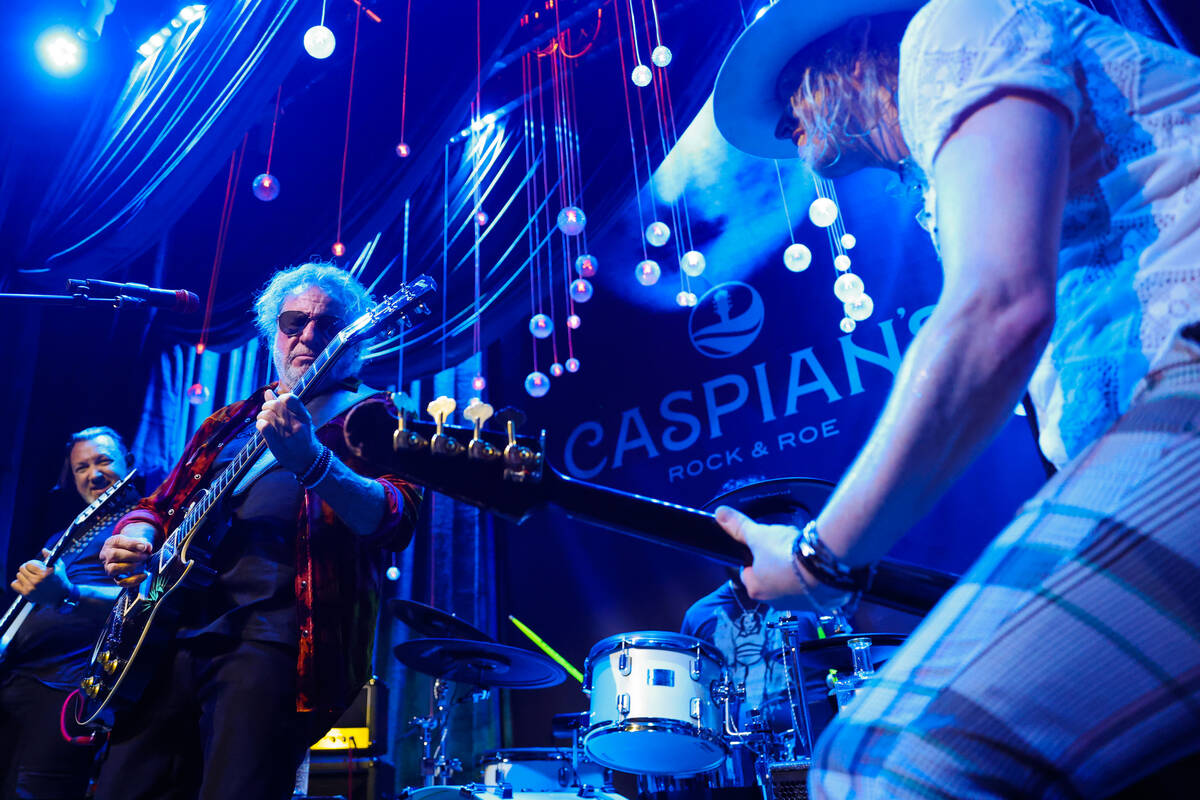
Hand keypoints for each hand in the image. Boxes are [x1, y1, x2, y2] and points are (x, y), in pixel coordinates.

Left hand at [10, 549, 72, 605]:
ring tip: (29, 576)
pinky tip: (24, 582)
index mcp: (45, 573)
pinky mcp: (27, 594)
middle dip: (26, 568)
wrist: (61, 596)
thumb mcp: (60, 566)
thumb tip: (44, 549)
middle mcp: (37, 581)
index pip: (29, 564)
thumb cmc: (61, 579)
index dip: (32, 563)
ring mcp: (31, 588)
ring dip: (23, 575)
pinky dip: (17, 582)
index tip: (35, 565)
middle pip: (22, 569)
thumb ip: (52, 556)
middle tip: (31, 570)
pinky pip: (14, 584)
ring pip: (18, 576)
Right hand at [100, 524, 155, 586]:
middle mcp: (106, 555)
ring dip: (130, 566)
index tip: (144, 547)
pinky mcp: (114, 577)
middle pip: (114, 555)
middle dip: (133, 556)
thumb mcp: (135, 540)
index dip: (133, 544)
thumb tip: (147, 548)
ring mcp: (108, 567)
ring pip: (113, 569)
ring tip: (142, 563)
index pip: (119, 542)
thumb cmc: (131, 546)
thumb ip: (142, 542)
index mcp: (111, 542)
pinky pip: (120, 582)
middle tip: (146, 556)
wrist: (127, 553)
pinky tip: (144, 575)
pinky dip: (133, 580)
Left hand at [257, 389, 320, 474]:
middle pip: (275, 405)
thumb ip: (285, 407)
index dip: (280, 398)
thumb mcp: (300, 421)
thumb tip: (268, 392)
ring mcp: (287, 434)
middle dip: (266, 406)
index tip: (278, 404)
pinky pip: (264, 426)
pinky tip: (262, 426)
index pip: (289, 398)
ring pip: (267, 415)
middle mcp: (297, 424)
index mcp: (304, 416)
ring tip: (263, 420)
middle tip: (266, 412)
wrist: (308, 460)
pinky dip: (260, 424)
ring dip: (261, 415)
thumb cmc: (303, 438)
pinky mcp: (276, 443)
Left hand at [716, 506, 848, 611]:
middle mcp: (775, 601)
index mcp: (755, 588)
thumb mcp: (759, 535)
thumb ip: (739, 527)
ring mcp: (798, 603)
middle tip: (784, 547)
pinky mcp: (819, 602)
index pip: (747, 571)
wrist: (824, 565)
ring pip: (792, 583)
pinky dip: (815, 577)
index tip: (763, 546)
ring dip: (796, 570)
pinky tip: (816, 563)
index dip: (754, 555)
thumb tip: (720, 515)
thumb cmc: (788, 555)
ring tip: (802, 553)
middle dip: (776, 562)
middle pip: (770, 577)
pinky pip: (814, 588)